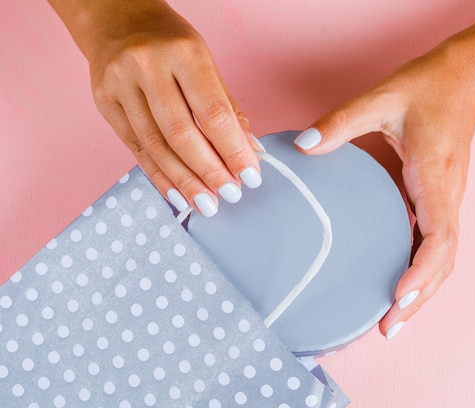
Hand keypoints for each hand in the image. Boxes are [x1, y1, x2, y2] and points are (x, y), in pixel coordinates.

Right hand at [53, 1, 261, 215]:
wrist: (117, 19)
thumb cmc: (171, 44)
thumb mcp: (206, 64)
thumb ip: (227, 108)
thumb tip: (250, 151)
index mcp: (184, 53)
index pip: (213, 112)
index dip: (233, 149)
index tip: (250, 177)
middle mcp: (148, 66)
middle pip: (181, 133)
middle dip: (209, 171)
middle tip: (231, 195)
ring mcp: (120, 84)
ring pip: (156, 146)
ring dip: (184, 181)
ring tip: (207, 203)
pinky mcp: (104, 102)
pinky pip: (135, 148)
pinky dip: (158, 175)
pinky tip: (177, 194)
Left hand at [293, 0, 474, 339]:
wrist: (466, 78)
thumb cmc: (429, 87)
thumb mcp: (382, 99)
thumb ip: (340, 123)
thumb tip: (302, 147)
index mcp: (435, 176)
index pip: (439, 236)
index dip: (422, 272)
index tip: (398, 297)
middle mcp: (447, 195)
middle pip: (443, 261)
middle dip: (419, 297)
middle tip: (387, 329)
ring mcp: (447, 199)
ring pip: (443, 258)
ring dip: (423, 291)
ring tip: (394, 320)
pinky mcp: (441, 198)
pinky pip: (436, 243)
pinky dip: (421, 270)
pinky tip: (400, 284)